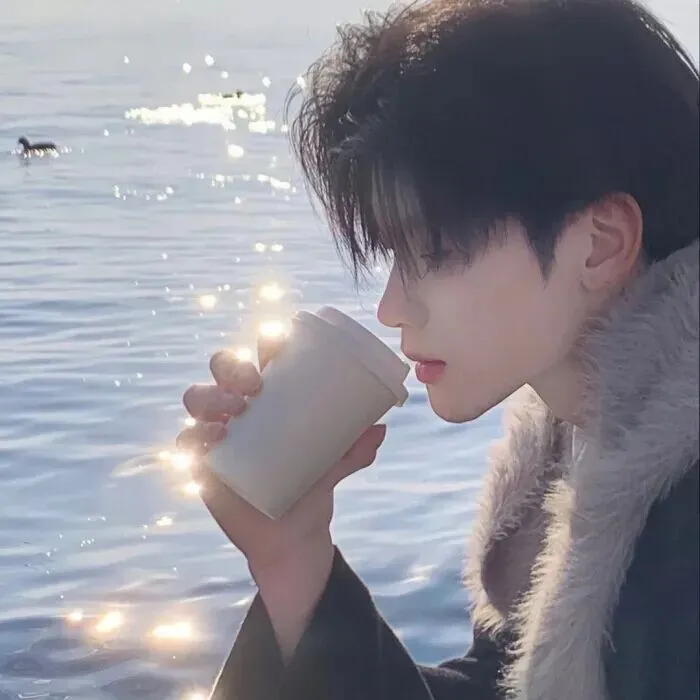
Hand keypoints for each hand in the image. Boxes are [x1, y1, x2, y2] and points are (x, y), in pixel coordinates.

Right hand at [176, 334, 386, 657]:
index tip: (278, 345)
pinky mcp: (202, 461)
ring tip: (234, 412)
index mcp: (271, 396)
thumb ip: (357, 449)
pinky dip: (194, 436)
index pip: (262, 356)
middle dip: (232, 366)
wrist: (293, 537)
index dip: (265, 342)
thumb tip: (381, 428)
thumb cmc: (312, 487)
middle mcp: (240, 407)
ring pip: (198, 398)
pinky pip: (187, 441)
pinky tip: (213, 439)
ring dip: (210, 396)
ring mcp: (217, 432)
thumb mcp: (337, 465)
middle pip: (224, 368)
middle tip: (254, 385)